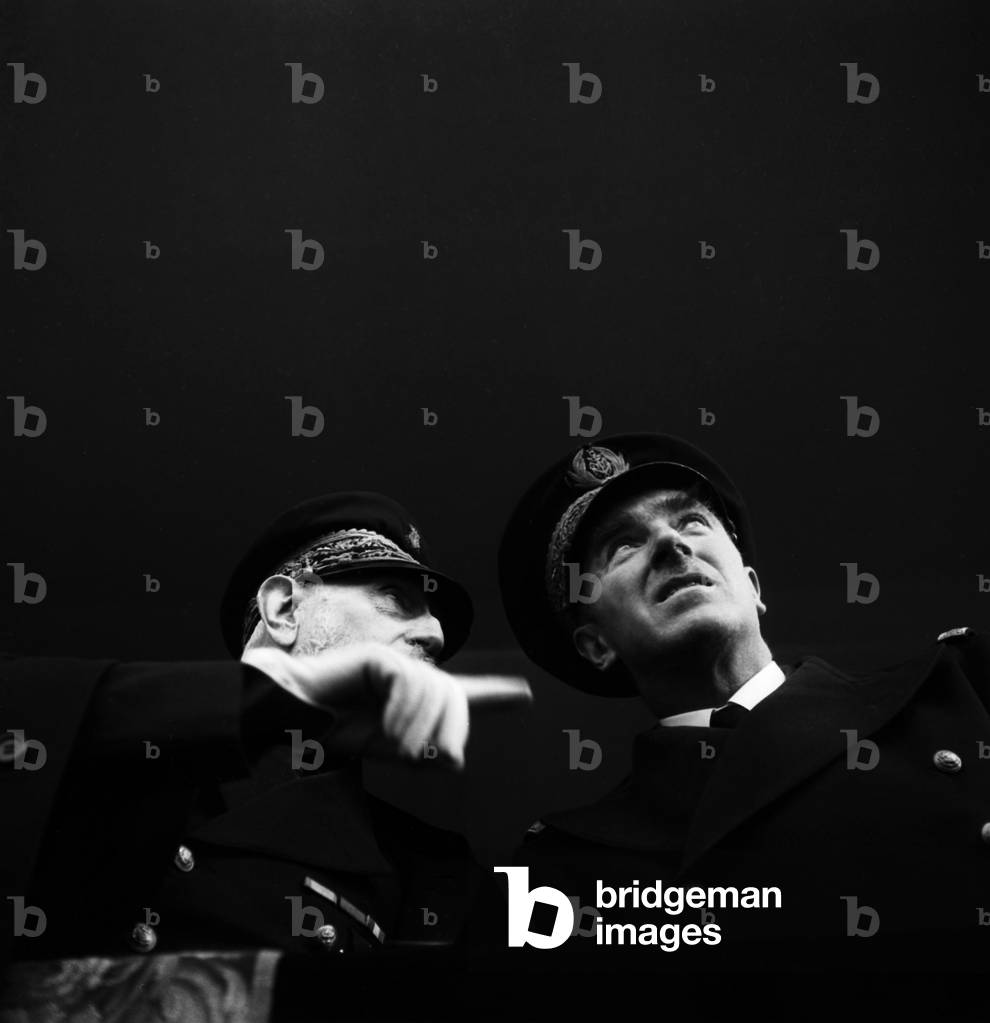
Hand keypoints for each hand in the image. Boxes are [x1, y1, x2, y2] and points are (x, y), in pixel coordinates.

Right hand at [243, 643, 531, 767]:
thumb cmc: (333, 735)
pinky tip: (386, 731)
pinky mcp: (380, 659)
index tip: (526, 695)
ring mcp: (395, 666)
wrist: (290, 719)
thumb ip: (424, 753)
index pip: (462, 695)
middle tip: (434, 758)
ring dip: (420, 730)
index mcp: (414, 703)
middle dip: (451, 728)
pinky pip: (409, 684)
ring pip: (434, 692)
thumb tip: (457, 759)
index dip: (495, 696)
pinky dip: (403, 715)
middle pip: (453, 697)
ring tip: (399, 751)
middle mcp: (410, 680)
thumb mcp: (386, 751)